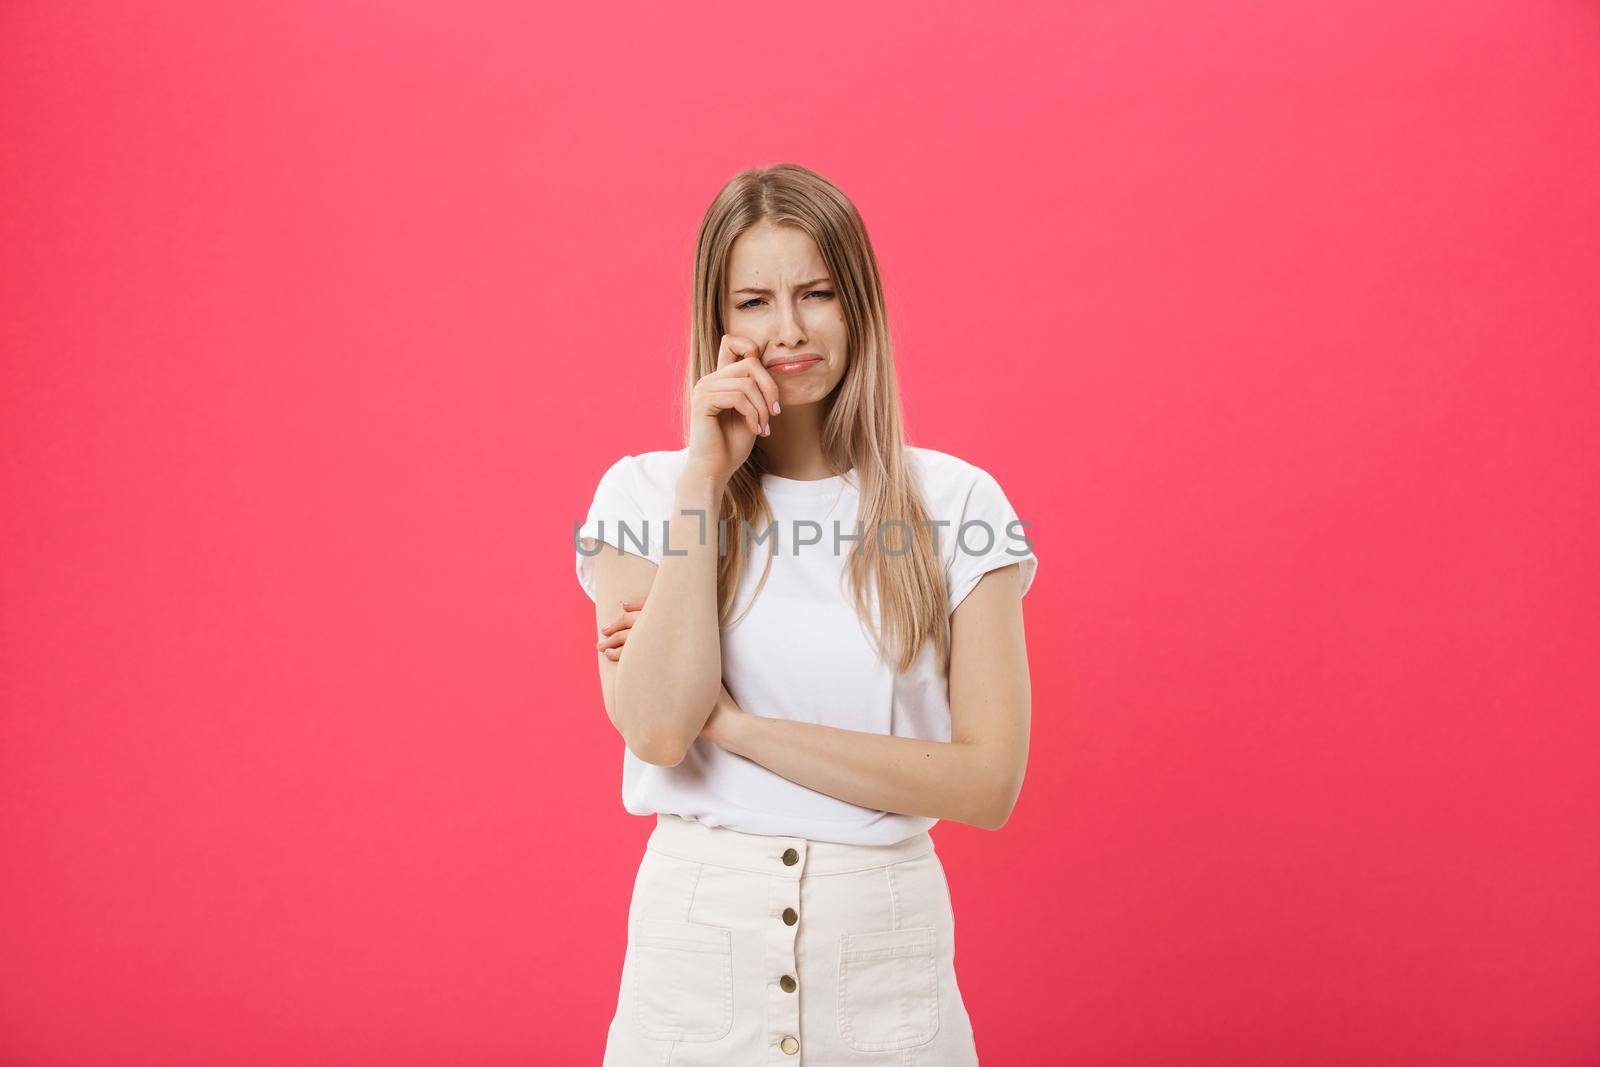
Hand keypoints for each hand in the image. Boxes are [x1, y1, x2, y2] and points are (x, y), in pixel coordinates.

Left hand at [594, 593, 747, 748]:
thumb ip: (680, 646)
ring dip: (615, 638)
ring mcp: (673, 654)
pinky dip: (619, 653)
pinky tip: (610, 657)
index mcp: (689, 631)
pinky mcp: (665, 670)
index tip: (623, 604)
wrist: (720, 716)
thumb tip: (662, 637)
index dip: (639, 605)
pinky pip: (634, 655)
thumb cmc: (711, 693)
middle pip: (644, 619)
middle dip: (620, 622)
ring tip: (602, 646)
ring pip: (635, 636)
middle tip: (605, 628)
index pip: (659, 607)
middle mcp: (682, 638)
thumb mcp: (698, 662)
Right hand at [684, 334, 783, 483]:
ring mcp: (704, 388)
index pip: (734, 342)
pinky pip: (738, 397)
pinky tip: (755, 430)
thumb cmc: (732, 444)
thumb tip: (771, 363)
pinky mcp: (702, 402)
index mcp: (720, 379)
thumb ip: (756, 387)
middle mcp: (710, 379)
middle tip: (775, 413)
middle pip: (750, 362)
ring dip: (763, 407)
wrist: (714, 470)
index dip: (755, 352)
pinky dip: (753, 414)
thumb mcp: (752, 411)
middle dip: (770, 387)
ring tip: (764, 427)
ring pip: (747, 383)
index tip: (771, 391)